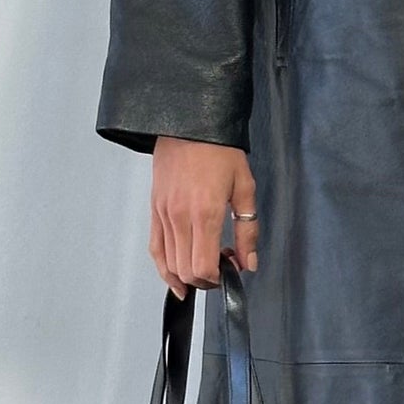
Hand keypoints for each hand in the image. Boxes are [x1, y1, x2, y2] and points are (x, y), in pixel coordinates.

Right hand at [149, 138, 258, 295]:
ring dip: (188, 275)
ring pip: (169, 265)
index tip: (232, 268)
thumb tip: (249, 263)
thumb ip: (247, 230)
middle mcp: (180, 218)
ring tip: (205, 265)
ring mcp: (164, 215)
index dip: (219, 278)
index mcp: (205, 213)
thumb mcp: (244, 187)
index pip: (204, 267)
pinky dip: (165, 269)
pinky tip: (176, 278)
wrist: (189, 124)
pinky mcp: (154, 210)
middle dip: (206, 279)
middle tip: (222, 266)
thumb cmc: (219, 150)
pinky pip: (155, 249)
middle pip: (186, 272)